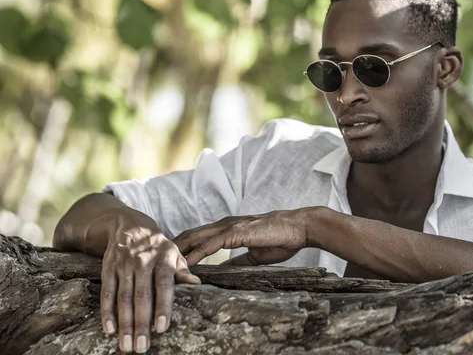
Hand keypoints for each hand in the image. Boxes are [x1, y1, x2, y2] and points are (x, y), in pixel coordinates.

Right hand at [100, 208, 199, 352]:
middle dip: (141, 323)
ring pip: (123, 298)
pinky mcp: (108, 269)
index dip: (163, 306)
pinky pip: (107, 293)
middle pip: (141, 296)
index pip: (164, 285)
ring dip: (124, 323)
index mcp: (163, 259)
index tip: (161, 328)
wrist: (130, 225)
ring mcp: (124, 266)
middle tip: (141, 347)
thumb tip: (197, 284)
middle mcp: (143, 262)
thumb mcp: (174, 253)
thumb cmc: (158, 247)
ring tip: (126, 345)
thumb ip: (183, 271)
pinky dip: (107, 312)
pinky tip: (109, 329)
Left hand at [173, 207, 320, 266]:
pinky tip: (184, 263)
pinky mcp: (236, 232)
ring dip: (177, 249)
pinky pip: (210, 244)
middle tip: (150, 258)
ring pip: (195, 237)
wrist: (299, 228)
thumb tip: (220, 271)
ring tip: (159, 261)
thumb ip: (236, 261)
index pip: (197, 236)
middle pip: (189, 234)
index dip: (180, 245)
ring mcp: (229, 227)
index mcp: (227, 228)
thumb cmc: (280, 239)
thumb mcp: (253, 254)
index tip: (163, 256)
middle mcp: (224, 224)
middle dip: (169, 245)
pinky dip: (195, 254)